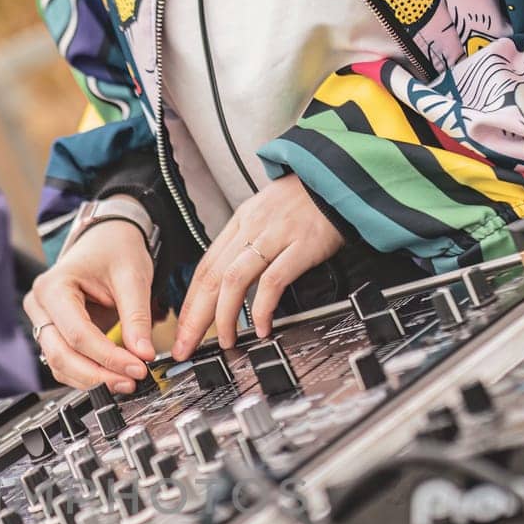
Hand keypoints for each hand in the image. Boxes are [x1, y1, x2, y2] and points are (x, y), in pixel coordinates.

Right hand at [25, 206, 156, 392]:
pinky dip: (88, 374)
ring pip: (60, 365)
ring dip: (93, 379)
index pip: (77, 334)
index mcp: (53, 286)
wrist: (106, 239)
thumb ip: (136, 318)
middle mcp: (40, 306)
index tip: (137, 367)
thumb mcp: (132, 278)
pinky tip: (113, 376)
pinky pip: (65, 363)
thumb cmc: (114, 250)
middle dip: (98, 374)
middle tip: (131, 382)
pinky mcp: (54, 334)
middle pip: (61, 355)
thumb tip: (143, 355)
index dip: (108, 356)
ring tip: (126, 381)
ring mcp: (43, 322)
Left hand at [172, 174, 342, 359]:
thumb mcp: (266, 215)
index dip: (190, 303)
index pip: (204, 268)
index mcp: (240, 222)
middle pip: (211, 278)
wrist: (339, 177)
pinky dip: (263, 308)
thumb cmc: (306, 201)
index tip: (183, 329)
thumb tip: (228, 282)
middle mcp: (251, 228)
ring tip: (226, 342)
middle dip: (194, 318)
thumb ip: (247, 245)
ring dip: (224, 317)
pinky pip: (273, 281)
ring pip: (234, 280)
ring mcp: (275, 236)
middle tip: (186, 346)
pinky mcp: (301, 245)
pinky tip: (262, 327)